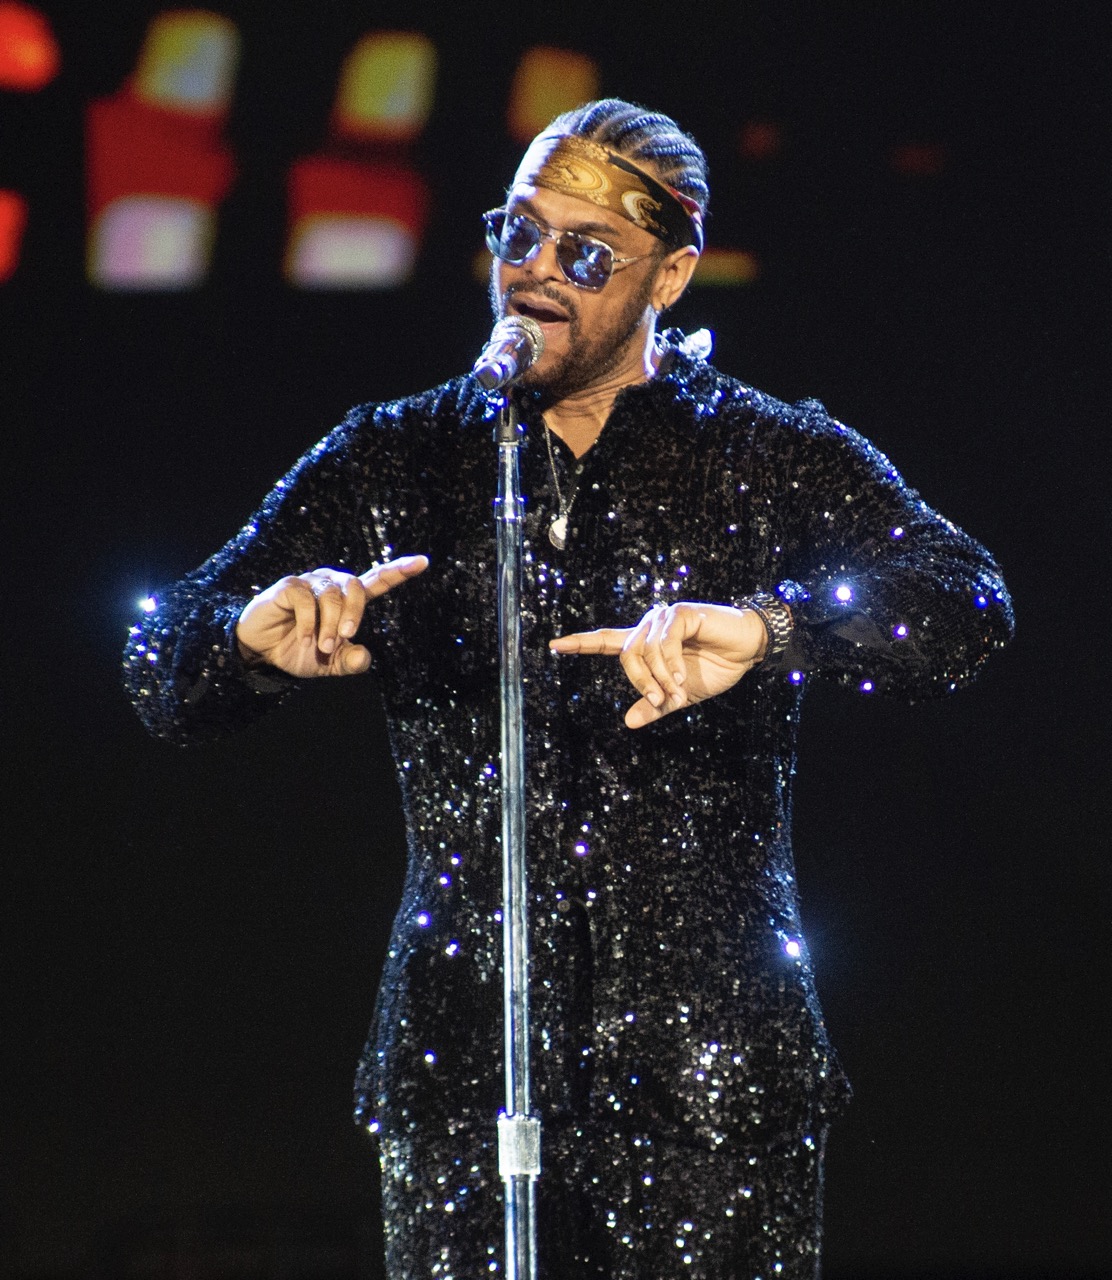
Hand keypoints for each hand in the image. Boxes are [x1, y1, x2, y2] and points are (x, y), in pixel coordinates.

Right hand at [236, 555, 428, 676]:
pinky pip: (306, 600)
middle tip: (344, 638)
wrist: (262, 654)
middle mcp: (331, 585)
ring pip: (332, 596)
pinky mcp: (288, 587)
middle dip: (354, 614)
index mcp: (347, 600)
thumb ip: (350, 661)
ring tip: (321, 647)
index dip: (400, 571)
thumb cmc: (299, 652)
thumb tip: (363, 656)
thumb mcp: (330, 664)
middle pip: (356, 587)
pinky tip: (304, 639)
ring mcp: (310, 583)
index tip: (423, 562)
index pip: (377, 581)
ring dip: (329, 626)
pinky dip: (308, 624)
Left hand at [549, 602, 767, 727]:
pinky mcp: (681, 614)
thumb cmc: (716, 668)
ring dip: (659, 677)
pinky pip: (665, 641)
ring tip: (676, 691)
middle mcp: (650, 628)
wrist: (748, 651)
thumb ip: (656, 706)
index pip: (606, 641)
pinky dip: (671, 663)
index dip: (581, 643)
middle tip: (660, 700)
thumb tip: (629, 722)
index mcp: (645, 645)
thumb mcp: (681, 696)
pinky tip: (682, 676)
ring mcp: (664, 619)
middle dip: (640, 682)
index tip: (554, 645)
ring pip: (644, 650)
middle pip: (625, 654)